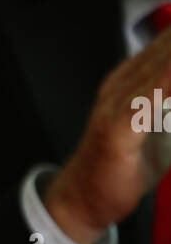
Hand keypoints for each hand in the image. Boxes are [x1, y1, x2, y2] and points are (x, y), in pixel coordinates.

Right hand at [45, 30, 170, 243]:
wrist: (81, 200)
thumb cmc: (121, 167)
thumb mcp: (157, 127)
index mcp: (133, 78)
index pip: (169, 43)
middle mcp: (123, 83)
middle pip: (168, 47)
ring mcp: (117, 102)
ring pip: (164, 66)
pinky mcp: (117, 126)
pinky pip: (150, 98)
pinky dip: (168, 81)